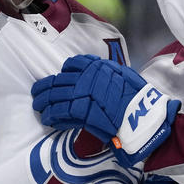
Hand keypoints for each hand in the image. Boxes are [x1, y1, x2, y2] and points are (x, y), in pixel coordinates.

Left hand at [31, 54, 179, 166]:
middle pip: (58, 81)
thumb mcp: (124, 76)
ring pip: (55, 96)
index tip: (59, 81)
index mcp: (99, 67)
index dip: (63, 74)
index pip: (72, 65)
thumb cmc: (139, 99)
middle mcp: (89, 77)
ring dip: (44, 103)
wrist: (146, 118)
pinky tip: (49, 119)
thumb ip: (107, 74)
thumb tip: (95, 77)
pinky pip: (60, 112)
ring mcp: (84, 94)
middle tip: (37, 93)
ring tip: (39, 107)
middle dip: (44, 88)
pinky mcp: (82, 113)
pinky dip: (52, 116)